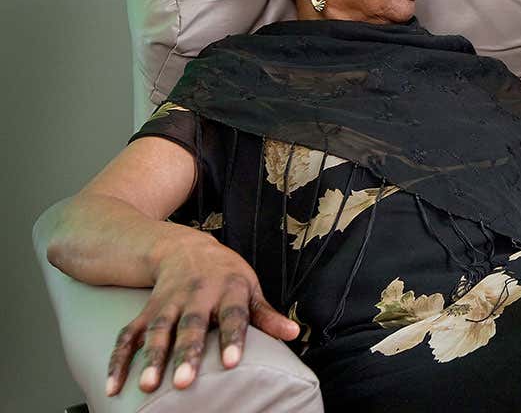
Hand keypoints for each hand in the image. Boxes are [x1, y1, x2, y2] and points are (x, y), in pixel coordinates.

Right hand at [107, 236, 298, 396]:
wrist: (183, 247)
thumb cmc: (224, 274)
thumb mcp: (249, 287)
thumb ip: (266, 314)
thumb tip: (294, 333)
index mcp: (228, 289)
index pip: (233, 315)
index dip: (233, 338)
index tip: (232, 364)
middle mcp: (196, 295)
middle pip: (190, 325)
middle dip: (186, 353)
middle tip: (183, 383)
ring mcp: (167, 303)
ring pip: (158, 330)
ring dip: (152, 358)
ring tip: (147, 386)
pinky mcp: (145, 311)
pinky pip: (128, 335)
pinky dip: (119, 360)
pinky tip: (114, 386)